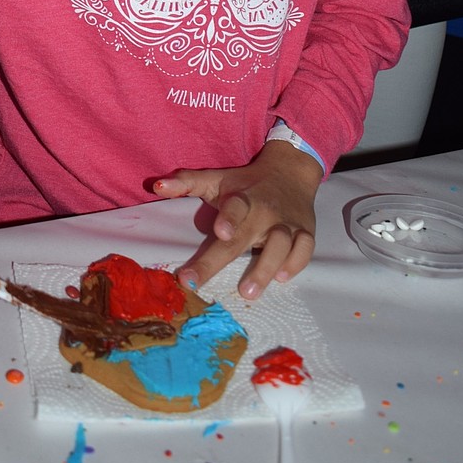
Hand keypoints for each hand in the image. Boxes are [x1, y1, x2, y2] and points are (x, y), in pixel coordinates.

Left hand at [154, 140, 321, 299]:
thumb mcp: (217, 179)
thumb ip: (187, 183)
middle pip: (246, 236)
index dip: (229, 219)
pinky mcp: (305, 232)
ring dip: (266, 268)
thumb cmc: (246, 182)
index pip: (235, 207)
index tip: (219, 233)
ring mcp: (287, 223)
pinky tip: (282, 278)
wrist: (291, 171)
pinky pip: (305, 250)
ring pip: (282, 245)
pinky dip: (296, 263)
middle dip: (220, 260)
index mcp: (243, 198)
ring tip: (248, 291)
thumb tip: (156, 186)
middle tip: (197, 281)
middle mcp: (265, 211)